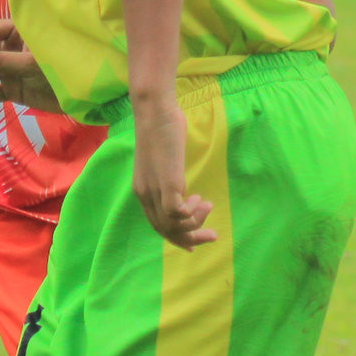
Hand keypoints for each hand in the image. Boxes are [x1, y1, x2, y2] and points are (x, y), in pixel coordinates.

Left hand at [130, 96, 215, 248]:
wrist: (155, 112)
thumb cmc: (162, 130)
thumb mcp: (164, 161)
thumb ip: (169, 177)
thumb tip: (181, 187)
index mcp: (142, 191)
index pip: (157, 225)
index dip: (176, 237)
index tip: (194, 243)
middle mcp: (145, 195)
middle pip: (165, 231)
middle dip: (191, 239)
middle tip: (213, 235)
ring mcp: (154, 190)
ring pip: (173, 226)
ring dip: (195, 223)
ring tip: (208, 205)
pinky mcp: (166, 183)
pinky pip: (177, 213)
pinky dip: (191, 214)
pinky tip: (200, 200)